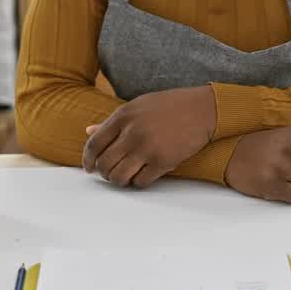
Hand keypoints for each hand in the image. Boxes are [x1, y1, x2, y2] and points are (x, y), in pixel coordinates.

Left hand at [82, 86, 215, 187]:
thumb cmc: (170, 106)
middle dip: (104, 173)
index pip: (94, 144)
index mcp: (123, 116)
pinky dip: (138, 182)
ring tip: (125, 177)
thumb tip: (89, 131)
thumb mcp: (138, 106)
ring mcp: (147, 148)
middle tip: (109, 174)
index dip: (87, 159)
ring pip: (119, 177)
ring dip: (119, 181)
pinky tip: (142, 176)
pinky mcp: (163, 161)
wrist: (203, 109)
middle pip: (105, 164)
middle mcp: (132, 132)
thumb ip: (113, 121)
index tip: (89, 167)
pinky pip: (140, 182)